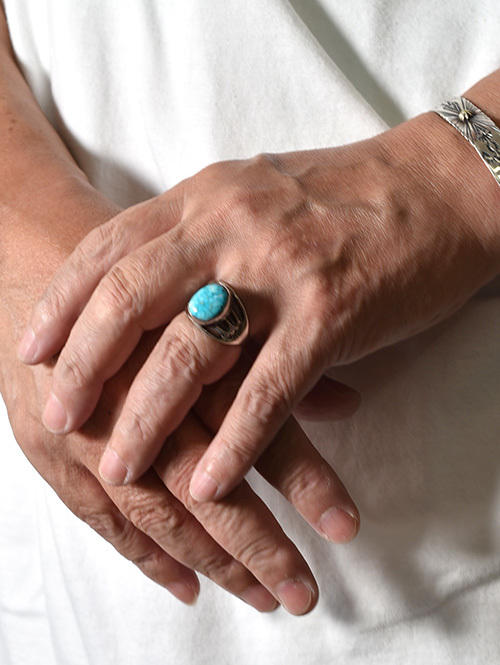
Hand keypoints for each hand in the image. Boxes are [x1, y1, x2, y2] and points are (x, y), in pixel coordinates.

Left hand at [1, 182, 359, 615]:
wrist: (437, 188)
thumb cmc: (345, 195)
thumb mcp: (254, 193)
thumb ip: (201, 229)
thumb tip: (151, 280)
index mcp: (207, 197)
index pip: (110, 248)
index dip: (63, 302)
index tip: (33, 349)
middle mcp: (232, 227)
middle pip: (131, 299)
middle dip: (84, 366)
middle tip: (58, 417)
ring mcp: (281, 271)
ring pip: (192, 353)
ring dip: (147, 419)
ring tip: (119, 468)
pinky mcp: (332, 314)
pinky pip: (267, 390)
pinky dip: (233, 443)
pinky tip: (209, 483)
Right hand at [5, 324, 356, 614]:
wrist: (43, 269)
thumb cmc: (138, 290)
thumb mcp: (207, 306)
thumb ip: (273, 360)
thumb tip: (347, 400)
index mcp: (190, 354)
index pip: (255, 430)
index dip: (304, 481)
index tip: (342, 526)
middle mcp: (139, 398)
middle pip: (205, 487)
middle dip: (256, 545)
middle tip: (301, 593)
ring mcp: (88, 432)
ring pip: (157, 515)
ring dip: (210, 562)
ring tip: (261, 595)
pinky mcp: (48, 451)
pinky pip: (99, 518)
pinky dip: (144, 556)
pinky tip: (186, 587)